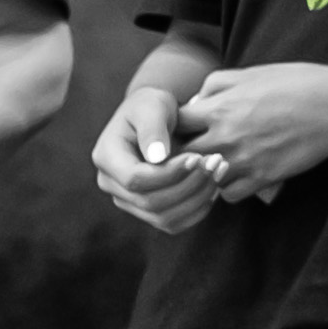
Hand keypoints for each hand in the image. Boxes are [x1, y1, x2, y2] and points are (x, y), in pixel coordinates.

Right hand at [90, 84, 227, 234]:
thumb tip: (157, 157)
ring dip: (197, 198)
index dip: (169, 173)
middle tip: (217, 161)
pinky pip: (172, 222)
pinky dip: (197, 209)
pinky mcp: (147, 209)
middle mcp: (112, 184)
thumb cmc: (153, 106)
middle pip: (151, 202)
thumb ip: (153, 128)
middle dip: (189, 184)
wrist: (156, 117)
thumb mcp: (152, 105)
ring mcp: (128, 200)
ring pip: (163, 217)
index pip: (135, 179)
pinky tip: (214, 187)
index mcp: (107, 157)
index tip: (197, 156)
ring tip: (220, 171)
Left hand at [171, 58, 327, 198]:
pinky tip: (237, 176)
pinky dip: (227, 189)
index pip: (175, 124)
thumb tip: (197, 100)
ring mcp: (243, 160)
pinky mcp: (261, 178)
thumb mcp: (255, 72)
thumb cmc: (299, 83)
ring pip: (201, 179)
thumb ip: (218, 82)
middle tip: (192, 150)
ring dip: (204, 174)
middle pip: (181, 155)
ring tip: (215, 166)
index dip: (174, 126)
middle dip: (183, 153)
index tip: (182, 127)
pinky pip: (227, 195)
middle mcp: (226, 137)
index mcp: (221, 108)